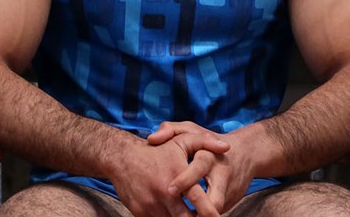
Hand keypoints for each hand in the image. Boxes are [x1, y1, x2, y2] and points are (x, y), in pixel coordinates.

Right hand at [108, 129, 227, 216]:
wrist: (122, 158)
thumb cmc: (157, 151)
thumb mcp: (181, 141)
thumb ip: (205, 142)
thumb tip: (226, 147)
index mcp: (177, 176)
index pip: (198, 200)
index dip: (210, 212)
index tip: (216, 215)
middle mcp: (164, 194)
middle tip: (203, 216)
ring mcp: (150, 205)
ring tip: (189, 214)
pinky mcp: (140, 213)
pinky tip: (172, 212)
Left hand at [149, 121, 253, 216]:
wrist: (246, 153)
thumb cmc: (210, 142)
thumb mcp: (192, 130)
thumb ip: (172, 130)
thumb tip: (152, 138)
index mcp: (211, 156)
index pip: (199, 167)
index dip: (185, 179)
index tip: (170, 190)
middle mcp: (222, 176)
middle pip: (215, 200)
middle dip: (201, 211)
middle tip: (180, 216)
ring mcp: (229, 192)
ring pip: (215, 211)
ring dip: (201, 216)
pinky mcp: (231, 202)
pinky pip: (214, 213)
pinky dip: (202, 216)